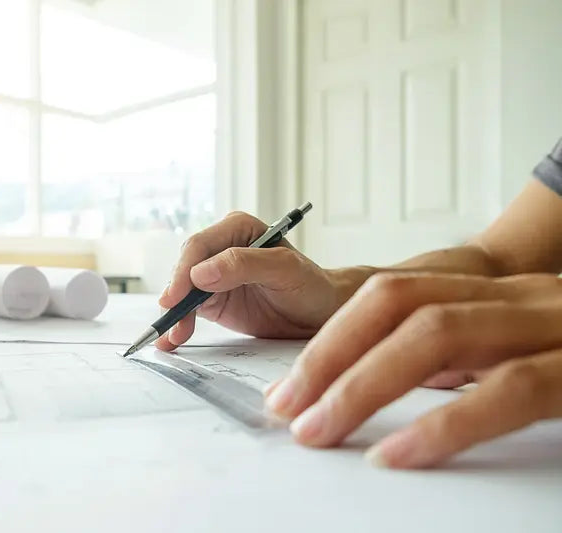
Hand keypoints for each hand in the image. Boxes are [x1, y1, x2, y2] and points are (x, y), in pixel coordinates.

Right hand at [155, 211, 342, 350]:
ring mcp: (215, 274)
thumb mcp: (284, 270)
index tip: (177, 296)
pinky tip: (172, 339)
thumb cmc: (310, 286)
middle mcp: (222, 247)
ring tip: (172, 336)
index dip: (184, 270)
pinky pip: (189, 309)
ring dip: (175, 313)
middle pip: (185, 267)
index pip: (200, 246)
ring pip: (182, 290)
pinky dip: (179, 323)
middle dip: (176, 294)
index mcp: (238, 229)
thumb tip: (201, 272)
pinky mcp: (212, 298)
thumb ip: (244, 264)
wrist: (320, 313)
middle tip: (171, 319)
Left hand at [264, 272, 561, 468]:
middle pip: (398, 305)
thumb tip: (380, 385)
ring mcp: (551, 327)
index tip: (290, 387)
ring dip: (363, 384)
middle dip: (330, 356)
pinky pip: (509, 390)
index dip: (331, 339)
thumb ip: (461, 358)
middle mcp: (515, 300)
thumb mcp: (522, 345)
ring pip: (436, 334)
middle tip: (286, 408)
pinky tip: (395, 453)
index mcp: (494, 295)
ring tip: (319, 429)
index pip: (391, 295)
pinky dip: (443, 423)